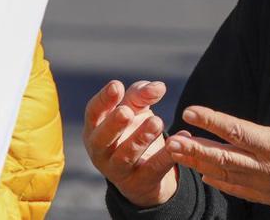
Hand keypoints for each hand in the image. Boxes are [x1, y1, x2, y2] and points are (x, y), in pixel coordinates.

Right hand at [83, 79, 179, 207]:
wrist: (144, 173)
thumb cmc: (132, 131)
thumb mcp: (135, 110)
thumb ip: (142, 95)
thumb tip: (158, 87)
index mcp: (95, 129)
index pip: (93, 113)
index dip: (103, 100)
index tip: (116, 86)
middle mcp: (100, 151)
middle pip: (102, 139)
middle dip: (114, 125)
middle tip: (127, 112)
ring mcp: (117, 170)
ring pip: (125, 157)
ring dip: (140, 139)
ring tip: (157, 123)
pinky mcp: (139, 183)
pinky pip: (152, 170)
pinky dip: (165, 157)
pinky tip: (176, 143)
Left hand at [165, 55, 269, 208]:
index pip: (236, 131)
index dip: (211, 121)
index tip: (190, 110)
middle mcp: (266, 167)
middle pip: (222, 158)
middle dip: (194, 149)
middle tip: (171, 140)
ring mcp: (265, 185)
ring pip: (225, 175)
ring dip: (199, 164)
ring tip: (177, 153)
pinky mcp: (267, 196)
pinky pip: (237, 190)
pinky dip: (218, 182)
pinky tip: (204, 173)